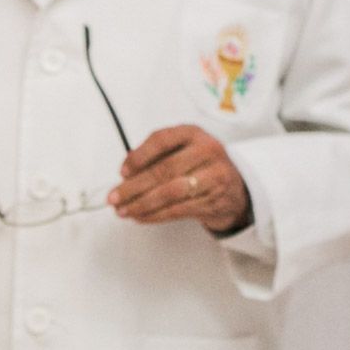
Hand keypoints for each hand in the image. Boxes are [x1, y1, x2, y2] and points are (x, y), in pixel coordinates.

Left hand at [108, 125, 252, 234]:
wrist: (234, 187)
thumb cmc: (200, 166)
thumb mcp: (183, 150)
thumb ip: (156, 157)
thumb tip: (126, 176)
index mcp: (194, 133)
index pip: (162, 139)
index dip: (139, 156)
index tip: (122, 171)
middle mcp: (206, 150)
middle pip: (164, 169)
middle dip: (134, 187)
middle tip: (114, 197)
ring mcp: (214, 175)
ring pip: (171, 192)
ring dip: (142, 204)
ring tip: (124, 211)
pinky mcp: (214, 198)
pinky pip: (178, 209)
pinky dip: (155, 215)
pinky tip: (141, 217)